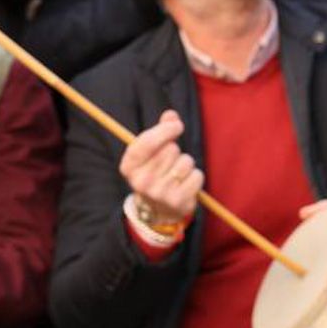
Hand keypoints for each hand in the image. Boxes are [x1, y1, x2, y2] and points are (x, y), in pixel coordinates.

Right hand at [119, 110, 202, 226]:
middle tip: (169, 162)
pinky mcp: (178, 201)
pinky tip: (185, 184)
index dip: (165, 130)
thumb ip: (160, 131)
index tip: (177, 126)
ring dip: (186, 164)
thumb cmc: (155, 173)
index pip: (148, 142)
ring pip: (186, 161)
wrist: (157, 211)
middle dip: (175, 151)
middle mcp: (141, 181)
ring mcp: (159, 193)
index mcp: (129, 166)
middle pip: (171, 149)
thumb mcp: (150, 153)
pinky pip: (197, 175)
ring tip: (177, 173)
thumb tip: (171, 116)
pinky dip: (195, 177)